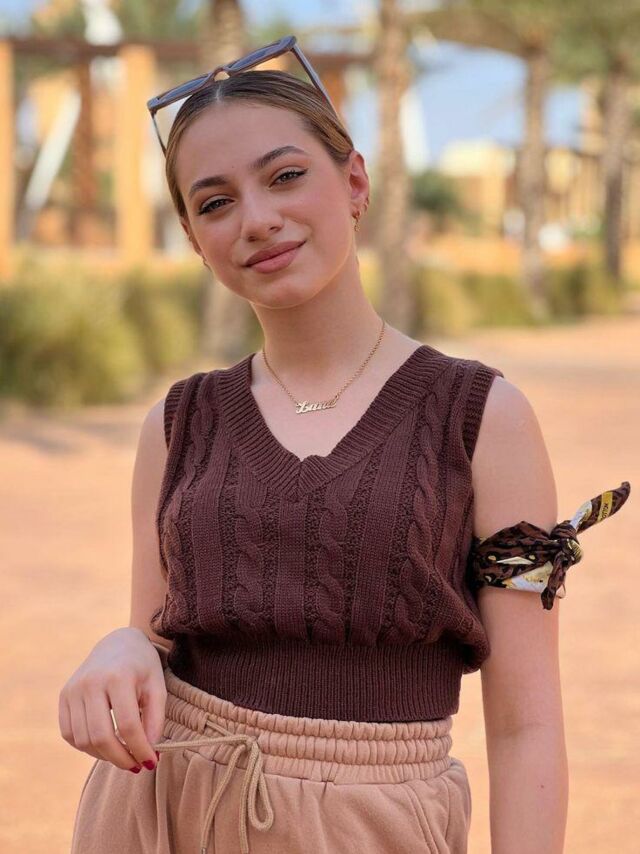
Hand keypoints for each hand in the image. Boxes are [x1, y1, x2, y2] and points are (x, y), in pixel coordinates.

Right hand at [58, 627, 166, 771]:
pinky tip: (105, 745)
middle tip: (136, 766)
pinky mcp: (64, 696)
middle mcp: (91, 682)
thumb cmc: (142, 667)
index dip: (140, 749)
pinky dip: (87, 746)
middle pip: (101, 736)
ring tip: (123, 756)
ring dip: (104, 756)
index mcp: (118, 677)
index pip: (127, 726)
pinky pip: (70, 733)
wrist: (118, 642)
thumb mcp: (157, 687)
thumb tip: (149, 753)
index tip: (152, 762)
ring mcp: (73, 689)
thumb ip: (155, 720)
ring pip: (83, 740)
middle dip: (121, 759)